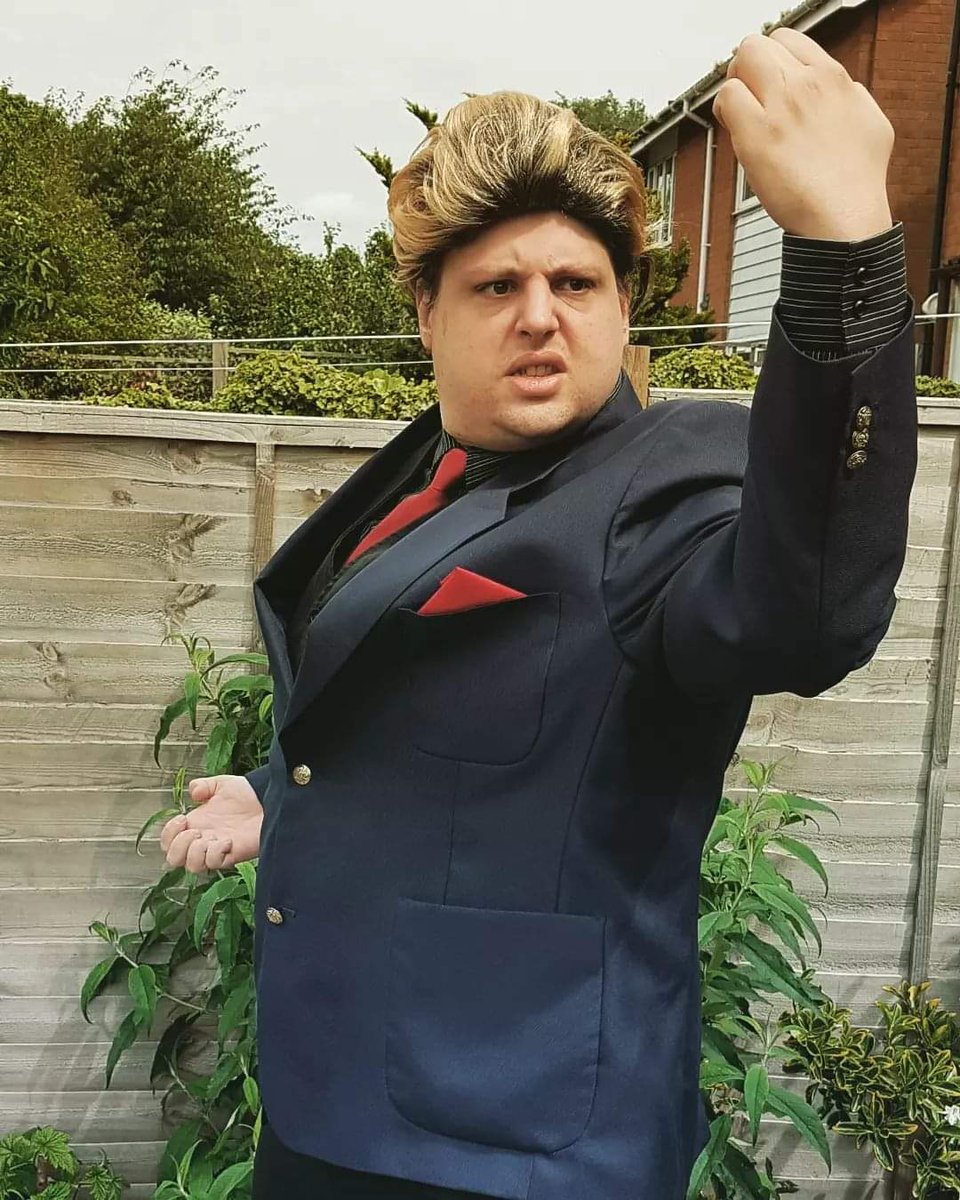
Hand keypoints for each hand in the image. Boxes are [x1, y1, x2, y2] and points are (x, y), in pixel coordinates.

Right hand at [159, 774, 262, 873]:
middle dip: (178, 846)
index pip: (168, 841)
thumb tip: (193, 791)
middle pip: (174, 859)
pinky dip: (217, 853)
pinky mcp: (232, 855)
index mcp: (196, 824)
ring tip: (211, 836)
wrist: (270, 798)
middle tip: (196, 831)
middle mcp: (203, 840)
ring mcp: (216, 849)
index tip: (182, 818)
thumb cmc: (247, 793)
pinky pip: (215, 864)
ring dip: (196, 852)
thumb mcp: (221, 784)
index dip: (168, 833)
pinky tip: (228, 840)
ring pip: (192, 866)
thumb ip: (203, 785)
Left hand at [713, 28, 893, 240]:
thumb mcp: (872, 122)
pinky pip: (728, 97)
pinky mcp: (758, 134)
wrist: (845, 218)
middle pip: (759, 45)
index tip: (768, 85)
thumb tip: (843, 88)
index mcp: (833, 78)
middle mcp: (807, 84)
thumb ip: (853, 97)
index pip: (788, 40)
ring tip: (740, 114)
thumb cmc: (857, 181)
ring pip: (741, 62)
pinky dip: (724, 109)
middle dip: (746, 68)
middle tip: (747, 97)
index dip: (772, 60)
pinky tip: (734, 129)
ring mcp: (782, 106)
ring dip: (733, 86)